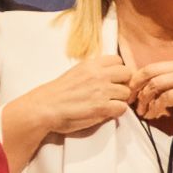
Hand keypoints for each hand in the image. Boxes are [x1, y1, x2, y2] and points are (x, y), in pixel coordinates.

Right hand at [20, 53, 134, 139]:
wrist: (45, 107)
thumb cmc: (58, 93)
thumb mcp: (76, 72)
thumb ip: (93, 71)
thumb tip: (109, 75)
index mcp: (91, 64)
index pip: (118, 60)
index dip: (119, 71)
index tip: (115, 79)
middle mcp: (98, 75)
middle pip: (127, 74)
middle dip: (124, 83)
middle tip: (116, 92)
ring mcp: (101, 90)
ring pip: (126, 92)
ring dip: (120, 99)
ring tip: (109, 104)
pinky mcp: (102, 107)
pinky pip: (122, 107)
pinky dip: (117, 111)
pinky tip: (107, 112)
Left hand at [131, 60, 172, 135]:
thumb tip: (158, 90)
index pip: (152, 67)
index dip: (137, 78)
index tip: (131, 91)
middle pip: (149, 72)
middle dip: (135, 87)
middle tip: (130, 100)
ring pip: (154, 86)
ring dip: (144, 100)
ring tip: (142, 112)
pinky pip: (164, 99)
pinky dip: (156, 108)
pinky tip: (153, 115)